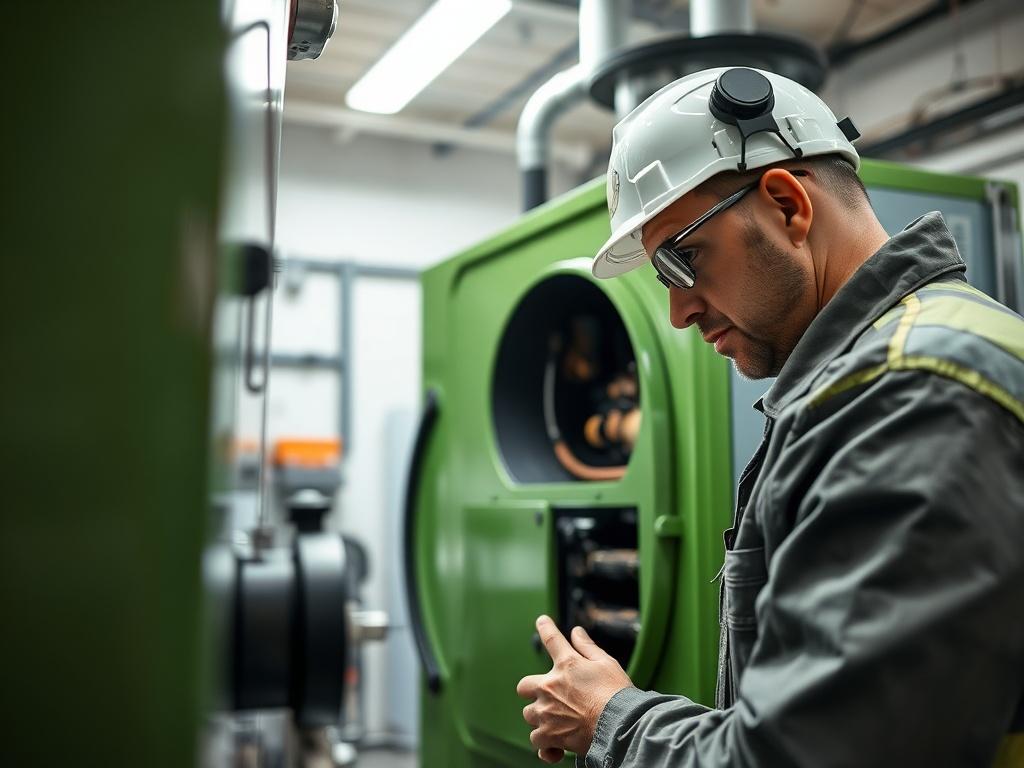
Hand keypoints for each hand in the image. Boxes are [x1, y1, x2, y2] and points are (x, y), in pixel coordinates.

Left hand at [516, 615, 632, 763]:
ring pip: (530, 715)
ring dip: (540, 718)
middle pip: (524, 686)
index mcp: (566, 665)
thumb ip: (587, 647)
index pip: (551, 639)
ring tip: (558, 723)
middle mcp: (550, 687)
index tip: (542, 621)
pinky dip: (546, 746)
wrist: (620, 726)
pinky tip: (556, 747)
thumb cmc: (617, 694)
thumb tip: (576, 632)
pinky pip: (538, 742)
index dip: (546, 627)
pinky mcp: (549, 736)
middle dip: (532, 691)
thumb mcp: (606, 664)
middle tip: (547, 697)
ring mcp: (546, 712)